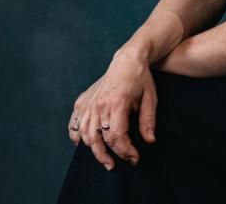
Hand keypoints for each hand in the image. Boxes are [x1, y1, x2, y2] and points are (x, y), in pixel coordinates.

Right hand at [67, 52, 157, 170]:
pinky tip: (84, 145)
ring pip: (85, 134)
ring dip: (94, 151)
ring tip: (105, 160)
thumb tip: (150, 141)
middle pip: (100, 138)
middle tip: (118, 165)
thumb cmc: (141, 79)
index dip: (125, 151)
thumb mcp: (150, 98)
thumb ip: (148, 120)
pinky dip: (77, 136)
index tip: (134, 158)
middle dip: (110, 155)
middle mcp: (99, 104)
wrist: (127, 60)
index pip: (117, 136)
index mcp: (117, 103)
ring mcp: (89, 103)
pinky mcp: (82, 101)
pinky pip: (75, 123)